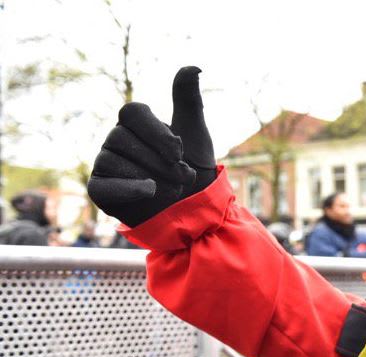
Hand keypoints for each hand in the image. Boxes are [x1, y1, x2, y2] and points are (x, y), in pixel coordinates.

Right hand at [88, 66, 215, 225]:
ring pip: (114, 162)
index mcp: (136, 124)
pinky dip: (129, 189)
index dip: (157, 132)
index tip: (179, 150)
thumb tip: (194, 66)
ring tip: (175, 190)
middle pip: (123, 138)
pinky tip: (150, 191)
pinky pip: (104, 185)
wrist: (195, 212)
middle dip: (161, 161)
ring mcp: (105, 164)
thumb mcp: (196, 135)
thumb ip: (189, 102)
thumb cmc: (194, 171)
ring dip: (152, 177)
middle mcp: (116, 140)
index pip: (133, 112)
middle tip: (184, 177)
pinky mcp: (101, 190)